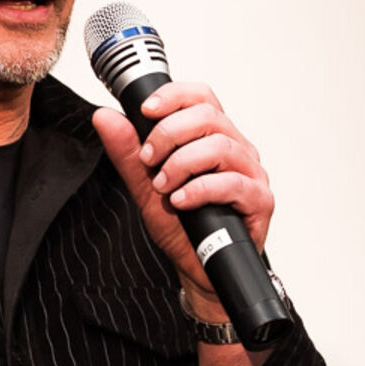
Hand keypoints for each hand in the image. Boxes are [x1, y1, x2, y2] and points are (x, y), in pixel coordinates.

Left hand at [90, 82, 273, 311]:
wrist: (197, 269)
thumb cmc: (182, 226)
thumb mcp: (145, 186)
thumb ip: (127, 152)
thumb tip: (105, 117)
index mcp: (213, 137)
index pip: (201, 97)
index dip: (173, 96)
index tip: (146, 111)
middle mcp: (236, 149)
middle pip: (209, 116)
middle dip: (169, 134)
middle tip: (148, 160)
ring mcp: (251, 173)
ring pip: (221, 146)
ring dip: (182, 163)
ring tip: (164, 186)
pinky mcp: (260, 200)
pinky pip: (234, 183)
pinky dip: (201, 190)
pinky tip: (181, 201)